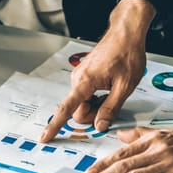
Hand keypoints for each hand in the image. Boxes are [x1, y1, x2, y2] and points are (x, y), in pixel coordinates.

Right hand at [40, 0, 156, 141]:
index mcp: (85, 82)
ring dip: (97, 105)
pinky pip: (86, 94)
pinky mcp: (85, 75)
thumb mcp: (125, 86)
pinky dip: (97, 97)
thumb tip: (99, 126)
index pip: (66, 109)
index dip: (55, 126)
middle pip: (79, 111)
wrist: (126, 34)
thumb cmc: (127, 54)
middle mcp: (78, 79)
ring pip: (84, 103)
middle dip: (94, 114)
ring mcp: (81, 76)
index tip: (44, 138)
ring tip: (114, 90)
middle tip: (113, 103)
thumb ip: (111, 108)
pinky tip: (109, 87)